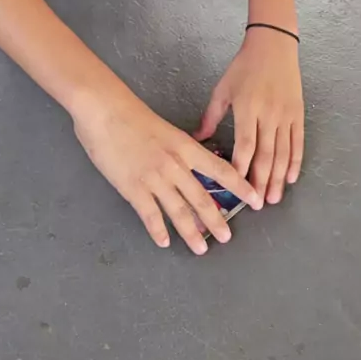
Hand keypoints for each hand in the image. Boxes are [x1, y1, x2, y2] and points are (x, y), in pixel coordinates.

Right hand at [73, 86, 261, 255]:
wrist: (105, 110)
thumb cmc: (132, 115)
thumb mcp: (166, 130)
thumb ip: (179, 150)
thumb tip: (188, 167)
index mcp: (186, 147)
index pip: (221, 171)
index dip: (240, 187)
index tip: (255, 200)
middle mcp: (175, 165)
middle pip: (201, 198)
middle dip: (216, 220)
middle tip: (227, 237)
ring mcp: (154, 178)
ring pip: (179, 211)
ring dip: (191, 232)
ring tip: (201, 248)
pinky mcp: (133, 188)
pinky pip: (150, 215)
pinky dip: (158, 231)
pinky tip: (165, 242)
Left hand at [195, 29, 303, 203]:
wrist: (274, 47)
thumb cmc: (244, 67)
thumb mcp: (222, 89)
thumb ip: (211, 116)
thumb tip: (197, 139)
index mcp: (247, 109)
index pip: (246, 145)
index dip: (242, 169)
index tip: (238, 188)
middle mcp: (268, 115)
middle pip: (266, 154)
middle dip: (262, 181)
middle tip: (259, 204)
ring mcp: (286, 115)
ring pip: (283, 152)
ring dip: (278, 177)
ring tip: (274, 198)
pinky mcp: (297, 114)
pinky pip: (297, 142)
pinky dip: (295, 161)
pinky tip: (291, 177)